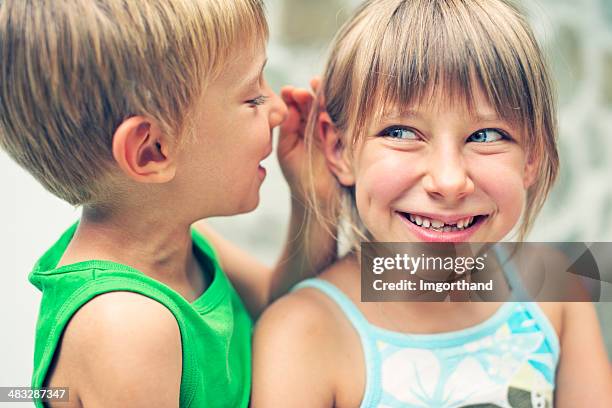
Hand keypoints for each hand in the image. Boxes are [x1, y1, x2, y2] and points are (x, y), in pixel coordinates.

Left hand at [277, 78, 335, 208]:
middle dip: (311, 94)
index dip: (295, 95)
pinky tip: (327, 114)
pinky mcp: (346, 143)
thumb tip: (288, 105)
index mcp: (302, 124)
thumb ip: (287, 129)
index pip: (299, 104)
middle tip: (305, 89)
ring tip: (318, 92)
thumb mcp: (287, 150)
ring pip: (330, 112)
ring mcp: (334, 132)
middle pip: (316, 103)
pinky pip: (342, 128)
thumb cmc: (299, 174)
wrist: (317, 198)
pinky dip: (335, 120)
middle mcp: (319, 125)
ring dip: (324, 102)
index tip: (290, 91)